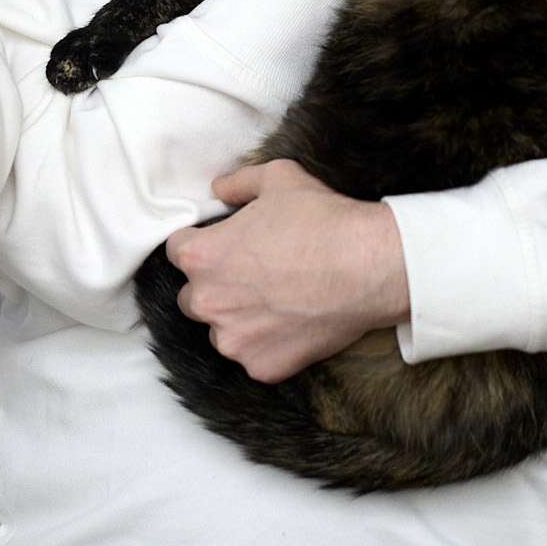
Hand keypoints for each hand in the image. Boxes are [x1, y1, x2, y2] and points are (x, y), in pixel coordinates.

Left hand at [161, 159, 409, 382]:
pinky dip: (267, 347)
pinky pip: (252, 358)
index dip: (200, 245)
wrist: (369, 266)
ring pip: (220, 332)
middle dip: (215, 286)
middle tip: (253, 276)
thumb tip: (219, 187)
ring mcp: (234, 340)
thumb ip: (238, 183)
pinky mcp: (261, 367)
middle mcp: (208, 301)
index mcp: (202, 256)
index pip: (177, 251)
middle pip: (193, 297)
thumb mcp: (277, 179)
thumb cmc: (322, 220)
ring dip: (237, 321)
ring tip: (275, 302)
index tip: (225, 247)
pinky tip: (292, 325)